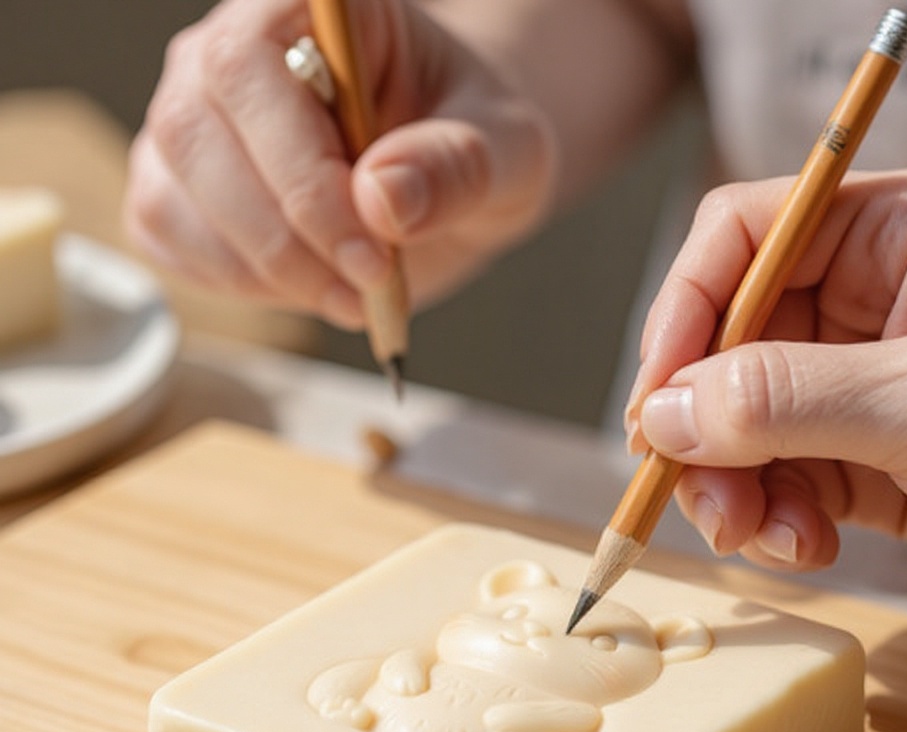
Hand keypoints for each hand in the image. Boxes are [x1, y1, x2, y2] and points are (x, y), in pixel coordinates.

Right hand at [122, 0, 554, 328]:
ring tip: (354, 296)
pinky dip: (237, 283)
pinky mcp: (179, 187)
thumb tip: (382, 199)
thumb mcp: (506, 150)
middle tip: (369, 286)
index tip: (374, 250)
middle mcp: (227, 51)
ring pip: (170, 198)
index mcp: (307, 5)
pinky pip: (168, 239)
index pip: (248, 64)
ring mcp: (192, 119)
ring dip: (265, 271)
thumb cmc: (473, 141)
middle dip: (286, 238)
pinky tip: (309, 286)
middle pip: (194, 135)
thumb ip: (458, 166)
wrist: (446, 176)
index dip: (300, 171)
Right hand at [625, 166, 906, 593]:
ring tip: (764, 536)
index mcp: (890, 233)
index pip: (740, 238)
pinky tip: (805, 546)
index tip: (655, 400)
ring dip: (732, 486)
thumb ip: (789, 398)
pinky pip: (770, 473)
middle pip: (723, 342)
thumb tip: (664, 413)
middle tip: (702, 497)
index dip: (683, 313)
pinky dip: (771, 517)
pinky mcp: (849, 449)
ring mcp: (850, 378)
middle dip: (705, 428)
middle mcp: (861, 296)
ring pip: (735, 419)